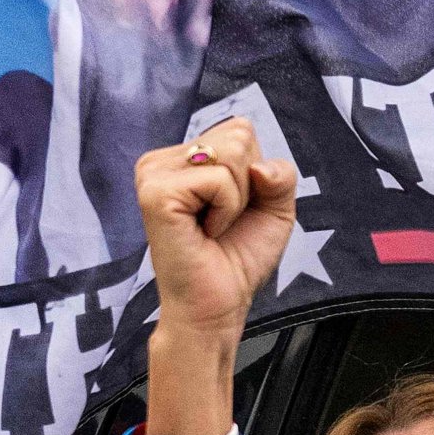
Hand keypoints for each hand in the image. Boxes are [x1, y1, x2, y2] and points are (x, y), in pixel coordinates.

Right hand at [136, 120, 297, 348]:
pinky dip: (226, 210)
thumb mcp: (275, 207)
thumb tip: (258, 166)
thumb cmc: (238, 259)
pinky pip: (219, 180)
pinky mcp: (156, 193)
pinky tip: (205, 232)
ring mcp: (153, 174)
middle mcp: (161, 160)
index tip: (232, 208)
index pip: (240, 129)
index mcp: (182, 157)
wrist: (218, 306)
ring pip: (232, 153)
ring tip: (212, 226)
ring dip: (237, 198)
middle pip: (239, 135)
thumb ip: (280, 173)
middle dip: (248, 184)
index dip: (254, 172)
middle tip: (222, 220)